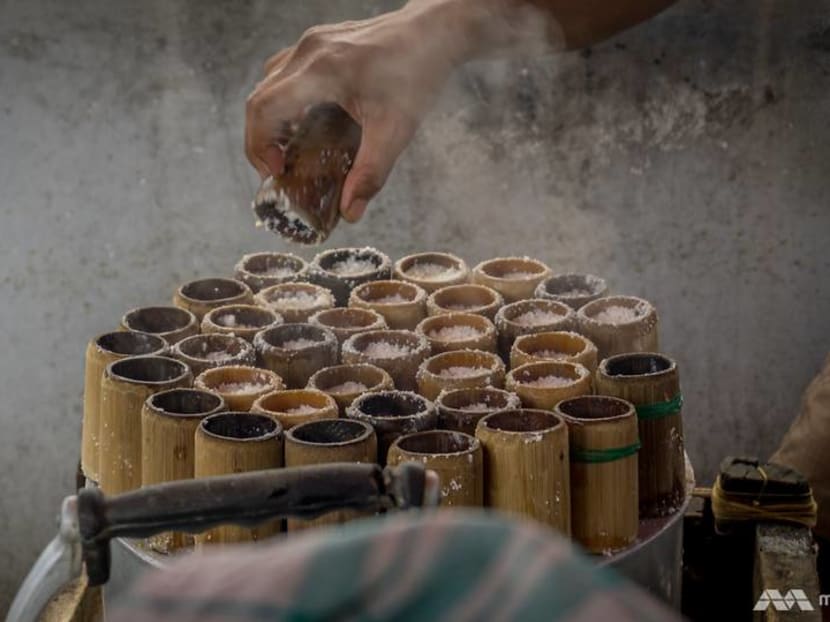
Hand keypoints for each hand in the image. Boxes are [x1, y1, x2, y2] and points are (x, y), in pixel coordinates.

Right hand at [245, 0, 487, 221]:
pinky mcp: (319, 44)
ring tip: (291, 151)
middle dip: (262, 139)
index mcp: (321, 70)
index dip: (259, 145)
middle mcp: (308, 52)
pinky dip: (286, 103)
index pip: (264, 108)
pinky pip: (286, 75)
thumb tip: (350, 212)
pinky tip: (306, 124)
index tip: (275, 172)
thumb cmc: (417, 73)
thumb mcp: (396, 130)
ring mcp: (311, 44)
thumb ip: (371, 173)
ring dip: (272, 120)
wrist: (434, 32)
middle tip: (280, 169)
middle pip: (260, 98)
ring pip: (270, 85)